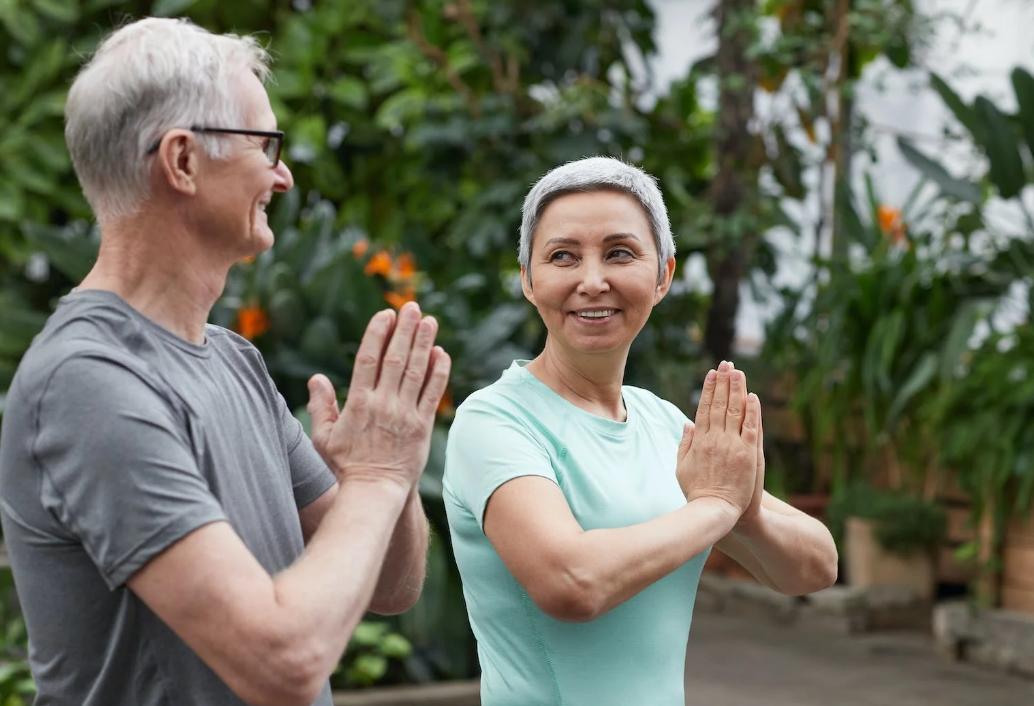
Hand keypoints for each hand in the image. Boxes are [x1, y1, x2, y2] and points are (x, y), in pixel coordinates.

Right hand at [306, 302, 451, 489]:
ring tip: (430, 321)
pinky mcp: (423, 426)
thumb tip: (316, 378)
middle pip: (395, 358)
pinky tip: (442, 353)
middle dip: (405, 330)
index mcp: (358, 403)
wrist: (374, 492)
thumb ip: (322, 406)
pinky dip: (438, 372)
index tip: (386, 315)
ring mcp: (405, 414)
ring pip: (416, 371)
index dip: (378, 333)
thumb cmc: (345, 466)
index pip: (368, 359)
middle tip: (412, 307)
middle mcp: (383, 404)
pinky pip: (432, 394)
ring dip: (423, 343)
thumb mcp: (324, 437)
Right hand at [675, 361, 758, 516]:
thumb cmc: (697, 491)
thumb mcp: (681, 467)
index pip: (704, 408)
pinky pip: (751, 428)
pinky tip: (752, 396)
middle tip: (726, 364)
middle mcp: (715, 439)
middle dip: (723, 382)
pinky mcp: (748, 454)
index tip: (712, 374)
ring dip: (736, 389)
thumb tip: (688, 424)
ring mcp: (732, 445)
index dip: (709, 389)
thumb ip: (684, 444)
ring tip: (738, 372)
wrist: (714, 510)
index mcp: (699, 441)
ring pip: (734, 411)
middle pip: (719, 404)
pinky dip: (751, 411)